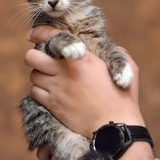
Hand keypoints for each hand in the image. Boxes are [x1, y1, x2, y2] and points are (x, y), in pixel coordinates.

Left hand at [26, 26, 143, 139]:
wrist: (114, 126)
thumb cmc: (122, 96)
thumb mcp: (127, 68)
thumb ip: (117, 53)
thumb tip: (111, 46)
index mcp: (82, 58)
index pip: (53, 37)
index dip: (39, 32)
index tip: (33, 34)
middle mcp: (64, 71)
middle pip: (31, 57)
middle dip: (35, 56)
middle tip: (44, 59)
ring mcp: (57, 88)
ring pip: (33, 75)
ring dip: (40, 75)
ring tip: (51, 78)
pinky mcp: (53, 104)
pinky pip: (35, 92)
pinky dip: (39, 90)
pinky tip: (50, 92)